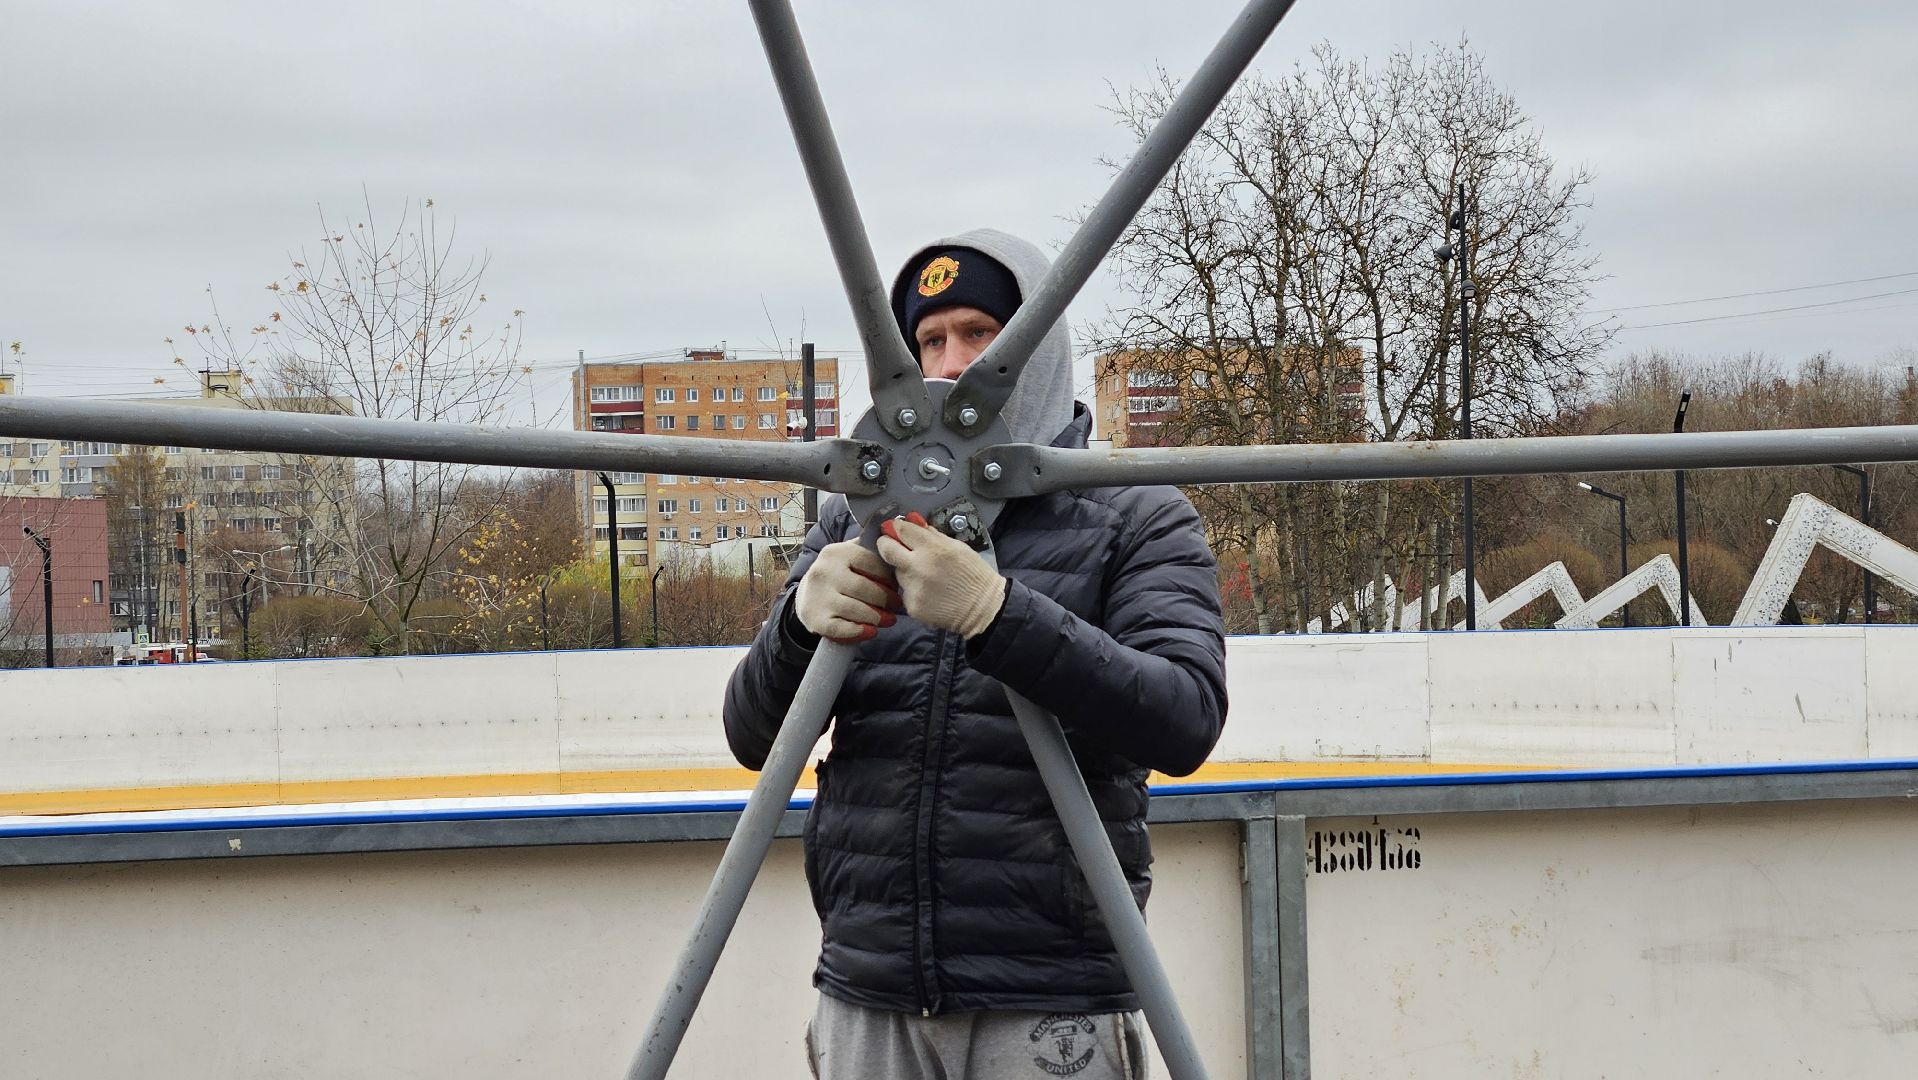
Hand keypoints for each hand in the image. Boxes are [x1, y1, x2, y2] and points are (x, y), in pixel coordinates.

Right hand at [794, 540, 900, 643]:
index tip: (896, 585)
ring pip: (856, 609)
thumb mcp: (847, 555)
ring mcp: (818, 597)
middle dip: (885, 599)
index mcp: (835, 553)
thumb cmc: (836, 575)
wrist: (806, 596)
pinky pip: (842, 628)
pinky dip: (859, 631)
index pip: (870, 562)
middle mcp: (824, 572)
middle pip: (864, 587)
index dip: (888, 576)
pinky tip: (871, 631)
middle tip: (896, 605)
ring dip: (877, 617)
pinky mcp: (816, 619)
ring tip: (888, 619)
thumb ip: (868, 549)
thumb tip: (896, 546)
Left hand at [875, 513, 1006, 638]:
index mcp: (933, 548)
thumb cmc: (974, 575)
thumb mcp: (958, 548)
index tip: (896, 528)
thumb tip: (915, 523)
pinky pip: (906, 592)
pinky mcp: (912, 606)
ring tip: (926, 576)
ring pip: (898, 572)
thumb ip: (933, 535)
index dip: (897, 527)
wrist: (983, 609)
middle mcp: (919, 567)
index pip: (902, 529)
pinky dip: (914, 590)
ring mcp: (913, 588)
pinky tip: (930, 593)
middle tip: (891, 545)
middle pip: (886, 549)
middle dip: (886, 544)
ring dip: (906, 570)